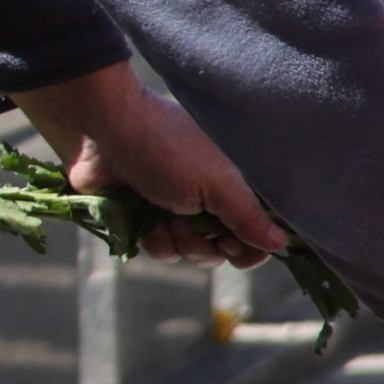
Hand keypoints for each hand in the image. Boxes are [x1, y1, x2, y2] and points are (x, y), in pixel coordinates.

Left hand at [9, 61, 281, 267]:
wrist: (100, 130)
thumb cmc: (164, 148)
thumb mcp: (216, 183)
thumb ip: (248, 216)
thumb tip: (282, 244)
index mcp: (230, 185)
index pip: (255, 231)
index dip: (248, 248)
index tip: (234, 247)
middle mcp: (206, 199)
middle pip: (221, 250)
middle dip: (204, 246)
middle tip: (189, 222)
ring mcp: (173, 209)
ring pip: (188, 253)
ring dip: (175, 242)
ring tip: (162, 215)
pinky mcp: (142, 217)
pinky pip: (158, 248)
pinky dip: (151, 238)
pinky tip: (142, 218)